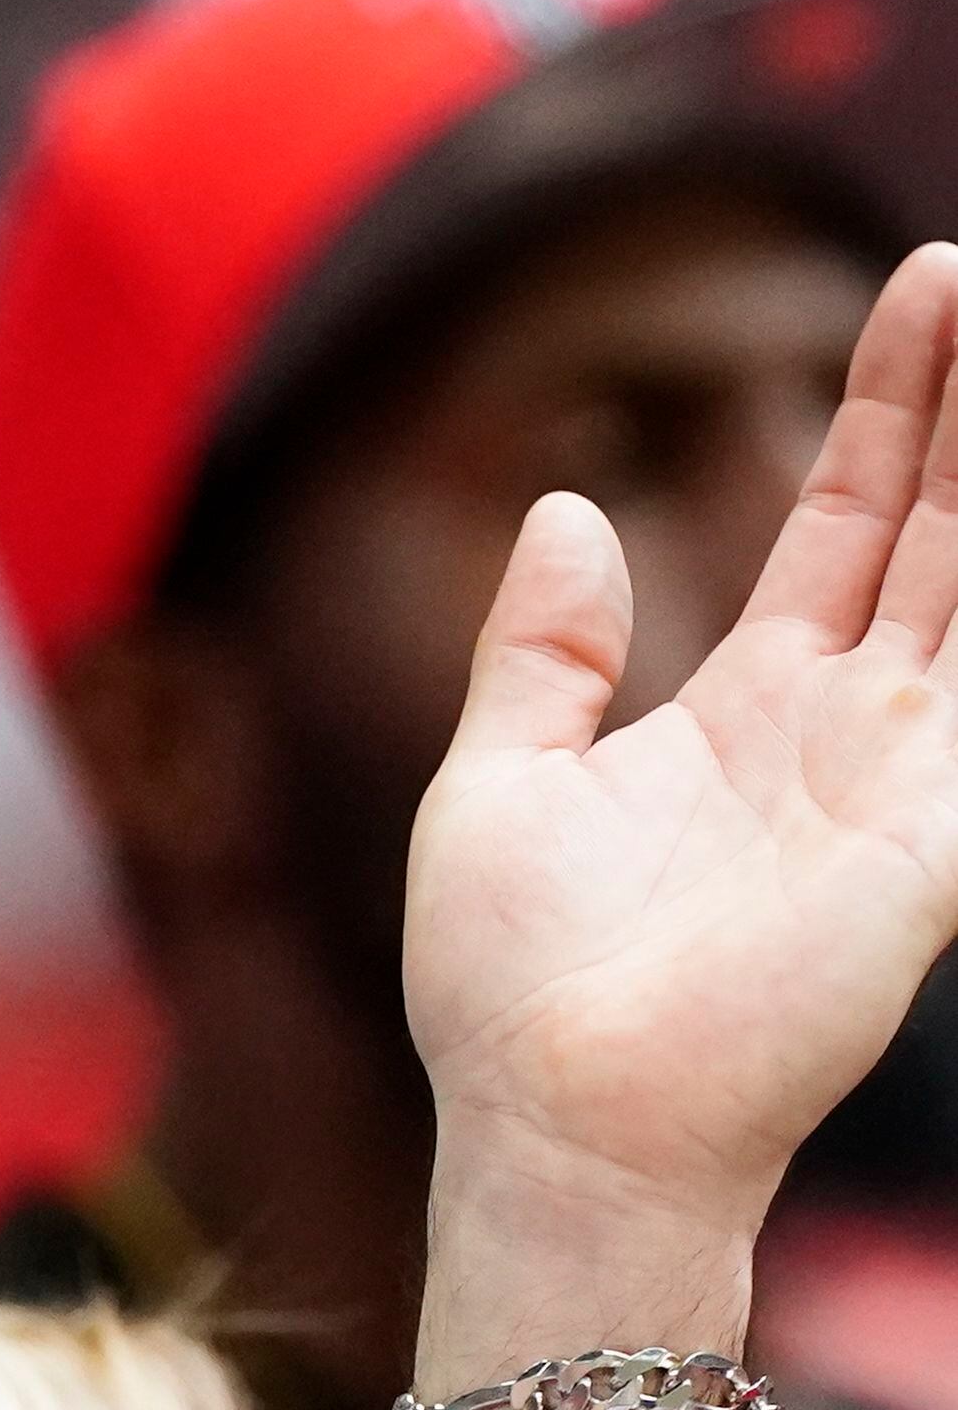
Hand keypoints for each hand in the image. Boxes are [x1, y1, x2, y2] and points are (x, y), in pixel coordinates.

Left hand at [407, 246, 957, 1249]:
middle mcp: (841, 731)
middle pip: (933, 525)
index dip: (883, 413)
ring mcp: (900, 779)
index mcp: (742, 711)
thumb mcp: (496, 776)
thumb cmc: (513, 984)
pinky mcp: (930, 838)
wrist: (549, 1116)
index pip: (844, 524)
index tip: (913, 293)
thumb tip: (572, 512)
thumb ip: (544, 649)